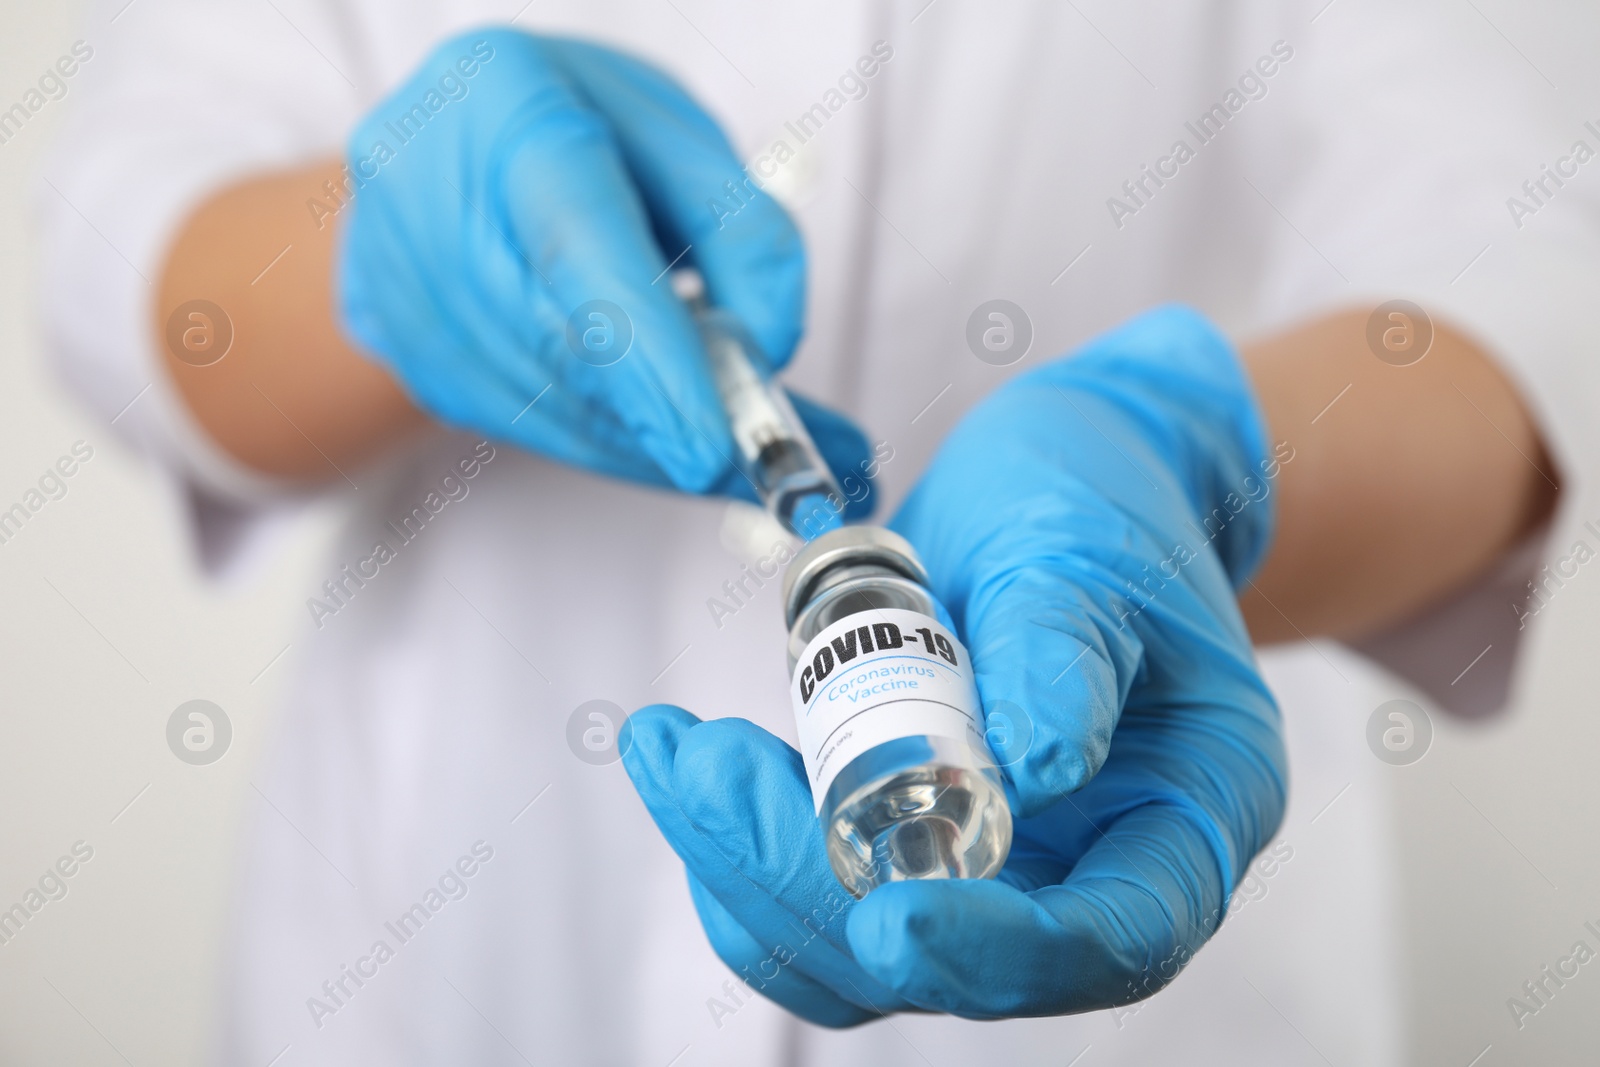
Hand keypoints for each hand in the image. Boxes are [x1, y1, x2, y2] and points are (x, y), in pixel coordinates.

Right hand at [338, 29, 870, 505]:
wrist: (441, 137)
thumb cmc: (578, 120)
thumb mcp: (683, 133)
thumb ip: (743, 229)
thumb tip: (769, 352)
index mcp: (506, 104)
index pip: (580, 251)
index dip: (648, 357)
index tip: (710, 450)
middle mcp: (426, 197)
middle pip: (567, 350)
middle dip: (679, 425)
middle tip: (781, 472)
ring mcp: (404, 289)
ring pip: (552, 409)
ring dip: (657, 447)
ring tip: (745, 454)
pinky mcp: (410, 357)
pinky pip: (530, 427)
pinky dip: (618, 442)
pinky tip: (670, 433)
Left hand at [623, 306, 1288, 1020]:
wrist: (1050, 475)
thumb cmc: (1095, 501)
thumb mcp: (1083, 554)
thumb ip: (1058, 659)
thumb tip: (1030, 776)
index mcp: (1189, 813)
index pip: (1117, 939)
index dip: (999, 955)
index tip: (888, 919)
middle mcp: (1096, 869)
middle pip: (957, 960)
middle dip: (809, 884)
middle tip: (706, 769)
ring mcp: (997, 868)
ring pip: (860, 948)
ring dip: (748, 868)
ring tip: (674, 749)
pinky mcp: (912, 841)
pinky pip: (815, 895)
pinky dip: (741, 848)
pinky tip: (696, 767)